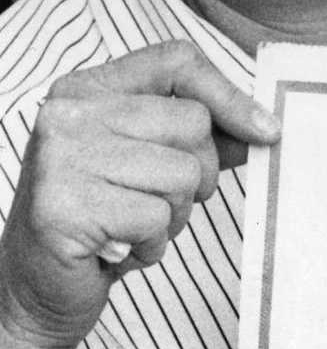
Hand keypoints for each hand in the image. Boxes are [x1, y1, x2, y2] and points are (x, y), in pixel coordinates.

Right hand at [0, 41, 279, 348]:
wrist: (38, 289)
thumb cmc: (105, 222)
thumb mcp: (153, 166)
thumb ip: (203, 140)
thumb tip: (265, 126)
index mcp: (88, 89)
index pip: (176, 60)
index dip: (231, 95)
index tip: (266, 132)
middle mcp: (68, 113)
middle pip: (193, 123)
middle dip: (198, 176)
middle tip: (158, 203)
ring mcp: (60, 157)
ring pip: (182, 174)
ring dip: (173, 216)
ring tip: (133, 227)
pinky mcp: (62, 206)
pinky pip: (155, 218)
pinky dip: (152, 245)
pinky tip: (119, 249)